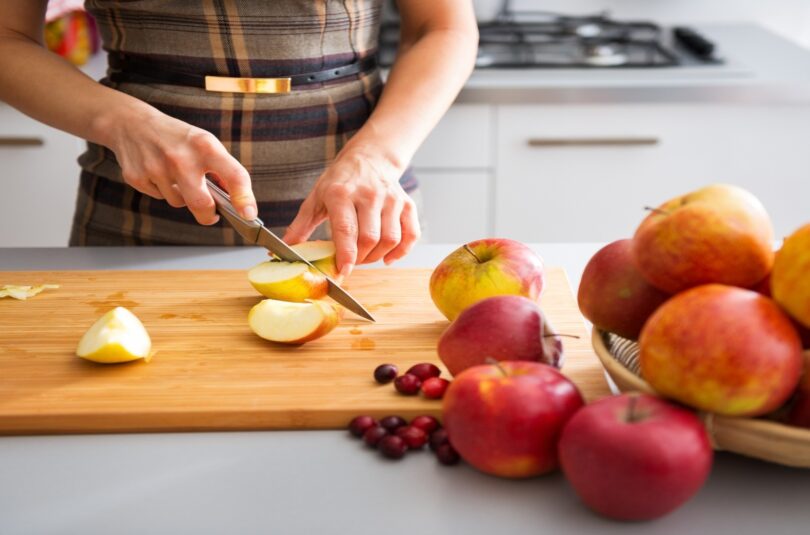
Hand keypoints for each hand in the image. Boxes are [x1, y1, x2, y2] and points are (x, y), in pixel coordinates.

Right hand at [106, 106, 256, 223]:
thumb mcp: (204, 143)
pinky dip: (163, 191)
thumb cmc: (177, 137)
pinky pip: (160, 197)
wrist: (131, 123)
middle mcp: (181, 157)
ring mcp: (156, 168)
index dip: (244, 198)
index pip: (233, 175)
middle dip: (208, 215)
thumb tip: (237, 200)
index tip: (249, 214)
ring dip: (183, 197)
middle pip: (201, 203)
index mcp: (205, 145)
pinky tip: (158, 173)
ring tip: (175, 175)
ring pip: (179, 202)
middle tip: (212, 214)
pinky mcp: (137, 177)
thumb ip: (221, 169)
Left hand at [283, 149, 420, 277]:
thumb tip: (284, 250)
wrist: (369, 158)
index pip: (346, 229)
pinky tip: (388, 256)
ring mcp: (391, 199)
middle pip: (370, 238)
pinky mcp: (406, 204)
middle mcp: (369, 195)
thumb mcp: (316, 198)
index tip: (343, 272)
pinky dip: (401, 251)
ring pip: (391, 239)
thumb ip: (301, 226)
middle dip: (360, 258)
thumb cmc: (340, 181)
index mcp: (341, 193)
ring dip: (378, 256)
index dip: (346, 255)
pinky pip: (411, 235)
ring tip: (366, 257)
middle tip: (351, 262)